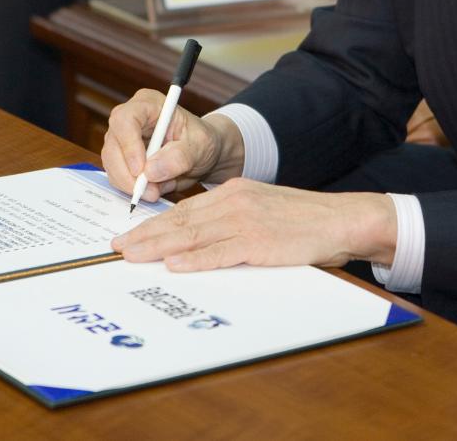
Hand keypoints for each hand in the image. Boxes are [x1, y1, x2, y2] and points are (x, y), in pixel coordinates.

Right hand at [100, 89, 244, 202]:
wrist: (200, 153)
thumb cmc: (201, 141)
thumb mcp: (200, 146)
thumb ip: (179, 156)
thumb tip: (151, 171)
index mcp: (149, 104)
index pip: (126, 119)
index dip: (129, 145)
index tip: (141, 170)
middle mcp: (130, 118)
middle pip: (112, 145)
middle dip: (127, 173)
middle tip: (149, 193)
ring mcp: (121, 138)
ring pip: (111, 163)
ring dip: (130, 184)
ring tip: (157, 191)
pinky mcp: (120, 158)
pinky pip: (116, 175)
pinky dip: (131, 188)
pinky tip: (153, 188)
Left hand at [111, 179, 397, 271]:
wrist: (340, 219)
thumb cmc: (302, 221)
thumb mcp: (260, 209)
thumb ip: (230, 220)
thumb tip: (197, 240)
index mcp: (233, 192)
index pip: (185, 210)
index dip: (154, 223)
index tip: (130, 234)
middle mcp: (234, 201)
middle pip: (181, 221)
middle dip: (146, 235)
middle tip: (117, 247)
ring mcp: (246, 221)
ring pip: (193, 235)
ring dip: (159, 247)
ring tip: (132, 255)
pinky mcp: (260, 243)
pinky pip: (221, 252)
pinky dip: (195, 259)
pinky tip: (175, 265)